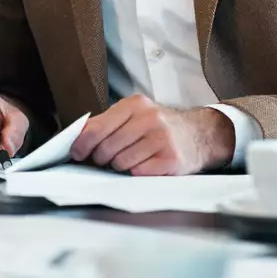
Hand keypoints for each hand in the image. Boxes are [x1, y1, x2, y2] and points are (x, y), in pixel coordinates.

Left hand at [70, 95, 234, 174]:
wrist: (200, 134)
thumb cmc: (160, 126)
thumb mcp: (135, 115)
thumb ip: (108, 122)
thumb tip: (78, 136)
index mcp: (134, 105)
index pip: (98, 127)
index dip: (83, 143)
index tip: (76, 153)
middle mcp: (149, 118)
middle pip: (107, 147)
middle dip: (101, 158)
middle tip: (105, 160)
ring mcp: (162, 138)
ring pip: (121, 162)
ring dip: (120, 166)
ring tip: (129, 160)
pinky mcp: (171, 159)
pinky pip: (139, 173)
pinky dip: (137, 173)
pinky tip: (145, 165)